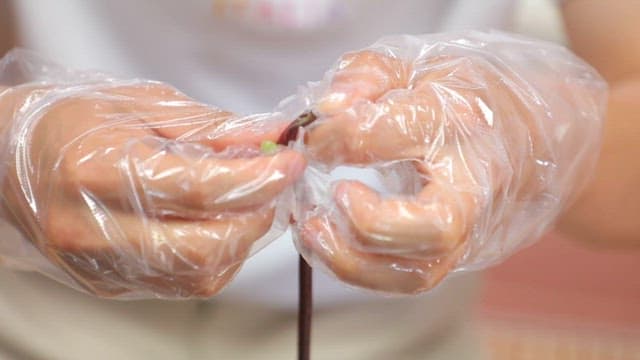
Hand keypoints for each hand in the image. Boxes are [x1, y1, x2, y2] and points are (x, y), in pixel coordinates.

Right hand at [0, 81, 305, 297]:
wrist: (10, 164)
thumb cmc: (73, 123)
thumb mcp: (141, 105)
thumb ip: (210, 128)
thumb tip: (268, 137)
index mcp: (97, 172)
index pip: (200, 189)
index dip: (258, 178)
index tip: (289, 161)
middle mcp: (95, 230)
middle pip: (206, 246)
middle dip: (257, 216)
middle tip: (272, 184)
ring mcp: (102, 265)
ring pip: (201, 274)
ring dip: (242, 239)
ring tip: (246, 201)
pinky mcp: (111, 284)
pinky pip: (184, 283)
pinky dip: (219, 256)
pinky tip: (219, 223)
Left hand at [296, 33, 605, 293]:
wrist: (523, 137)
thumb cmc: (464, 100)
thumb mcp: (418, 66)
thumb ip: (368, 76)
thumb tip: (326, 106)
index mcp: (463, 122)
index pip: (404, 130)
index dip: (344, 133)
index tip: (310, 133)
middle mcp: (473, 185)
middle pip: (434, 227)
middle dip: (368, 221)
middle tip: (332, 195)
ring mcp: (468, 229)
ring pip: (417, 272)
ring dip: (351, 260)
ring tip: (310, 228)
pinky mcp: (452, 255)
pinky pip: (405, 280)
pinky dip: (357, 271)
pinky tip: (326, 244)